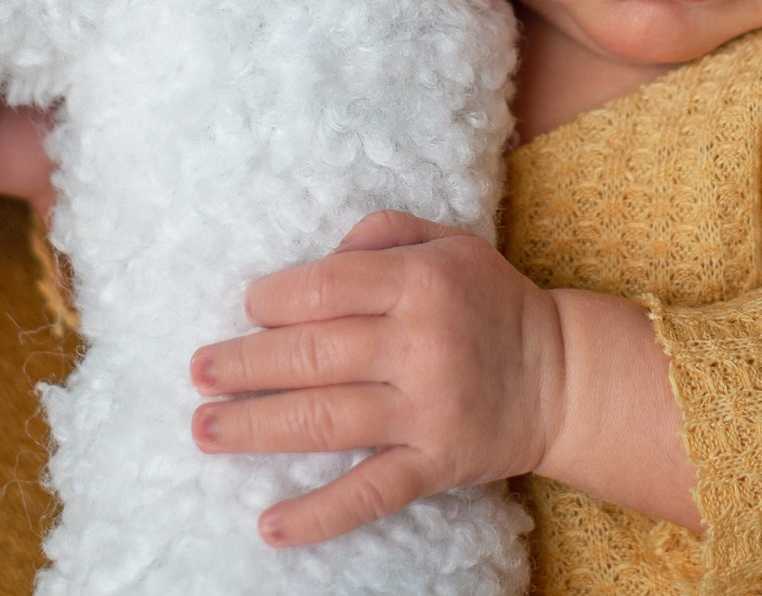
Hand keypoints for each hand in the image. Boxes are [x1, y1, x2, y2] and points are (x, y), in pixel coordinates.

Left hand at [189, 210, 567, 546]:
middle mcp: (420, 344)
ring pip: (326, 420)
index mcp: (419, 282)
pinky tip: (270, 526)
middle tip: (198, 373)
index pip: (325, 289)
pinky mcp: (435, 463)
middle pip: (312, 355)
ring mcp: (426, 409)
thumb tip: (315, 261)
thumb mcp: (448, 243)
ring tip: (205, 430)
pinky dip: (318, 515)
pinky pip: (370, 492)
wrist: (562, 376)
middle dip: (244, 365)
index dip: (273, 300)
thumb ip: (380, 236)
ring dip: (256, 427)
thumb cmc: (489, 302)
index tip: (247, 311)